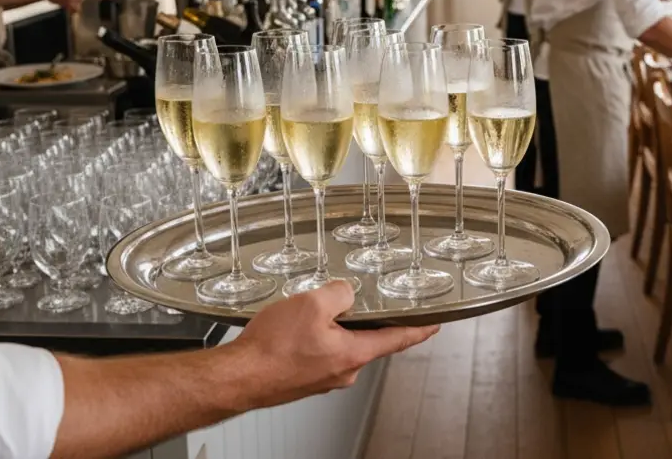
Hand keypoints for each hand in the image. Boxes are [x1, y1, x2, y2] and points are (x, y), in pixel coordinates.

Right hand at [230, 282, 437, 409]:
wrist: (238, 377)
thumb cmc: (271, 350)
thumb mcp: (312, 304)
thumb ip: (339, 293)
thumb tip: (346, 292)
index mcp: (354, 354)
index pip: (399, 340)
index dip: (419, 330)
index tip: (433, 326)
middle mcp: (343, 371)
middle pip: (366, 339)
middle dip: (360, 319)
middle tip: (348, 303)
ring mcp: (323, 378)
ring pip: (339, 345)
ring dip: (331, 328)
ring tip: (308, 314)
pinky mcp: (304, 379)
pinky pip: (318, 353)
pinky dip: (313, 338)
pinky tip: (293, 329)